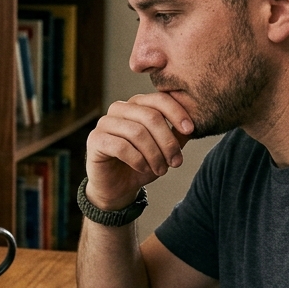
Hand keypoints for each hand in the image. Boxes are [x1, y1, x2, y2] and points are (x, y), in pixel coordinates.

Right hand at [85, 92, 193, 209]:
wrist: (117, 188)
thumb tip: (193, 125)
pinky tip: (143, 169)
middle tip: (176, 162)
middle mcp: (119, 109)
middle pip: (150, 116)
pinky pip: (122, 147)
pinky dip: (138, 160)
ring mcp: (104, 123)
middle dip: (167, 141)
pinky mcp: (95, 140)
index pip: (159, 99)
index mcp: (136, 104)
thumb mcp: (164, 149)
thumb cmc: (141, 164)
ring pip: (137, 132)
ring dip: (154, 155)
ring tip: (161, 170)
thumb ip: (177, 135)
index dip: (177, 113)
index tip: (190, 130)